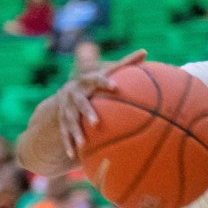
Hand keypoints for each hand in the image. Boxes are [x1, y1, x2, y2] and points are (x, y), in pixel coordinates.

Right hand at [32, 49, 146, 161]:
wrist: (65, 94)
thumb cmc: (95, 84)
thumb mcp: (106, 74)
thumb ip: (125, 64)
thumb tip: (145, 51)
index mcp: (86, 82)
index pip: (95, 79)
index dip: (104, 82)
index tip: (115, 87)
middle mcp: (74, 94)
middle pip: (79, 103)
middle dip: (86, 112)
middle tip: (96, 123)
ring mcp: (66, 109)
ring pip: (70, 121)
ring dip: (75, 133)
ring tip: (83, 144)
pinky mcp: (62, 123)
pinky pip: (64, 135)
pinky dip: (69, 144)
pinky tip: (74, 156)